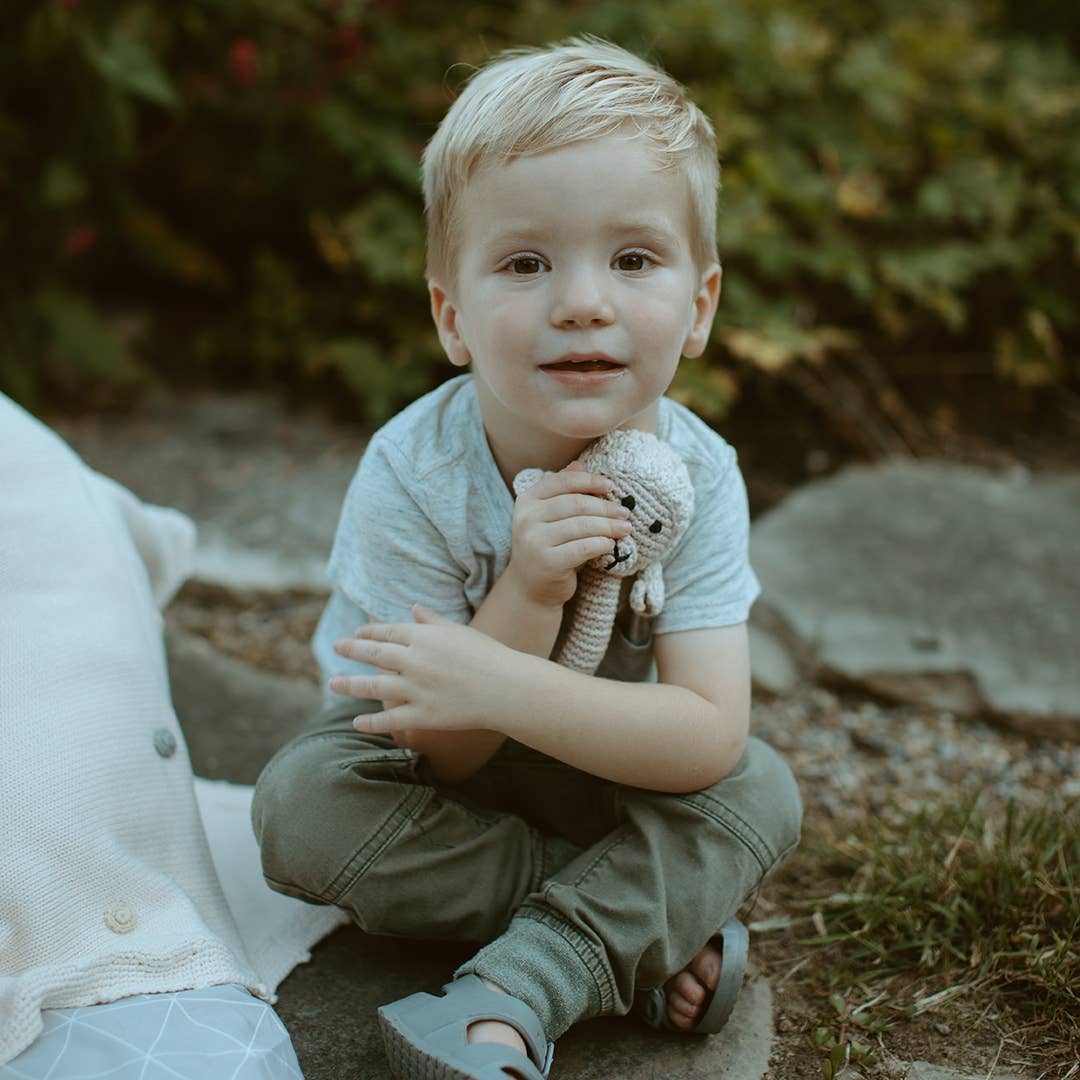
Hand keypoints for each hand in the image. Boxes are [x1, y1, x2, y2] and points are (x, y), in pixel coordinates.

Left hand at [330, 605, 516, 733]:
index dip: (369, 632)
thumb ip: (432, 620)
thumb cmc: (488, 655)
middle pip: (374, 654)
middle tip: (336, 647)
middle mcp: (415, 661)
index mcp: (424, 637)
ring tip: (333, 683)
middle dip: (352, 650)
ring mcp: (417, 689)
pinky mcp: (423, 715)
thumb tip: (413, 609)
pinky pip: (390, 720)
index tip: (357, 633)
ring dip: (350, 684)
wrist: (507, 688)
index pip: (387, 632)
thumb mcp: (459, 631)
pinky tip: (356, 723)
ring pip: (374, 687)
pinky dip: (371, 723)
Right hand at [507, 462, 630, 607]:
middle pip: (575, 504)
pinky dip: (600, 544)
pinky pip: (582, 548)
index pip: (562, 482)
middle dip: (605, 507)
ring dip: (608, 526)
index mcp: (527, 501)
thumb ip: (562, 491)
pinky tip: (610, 544)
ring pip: (581, 526)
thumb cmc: (548, 546)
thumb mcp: (550, 516)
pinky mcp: (547, 563)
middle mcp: (526, 519)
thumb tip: (579, 465)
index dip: (589, 481)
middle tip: (625, 512)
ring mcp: (534, 541)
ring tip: (625, 528)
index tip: (611, 486)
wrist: (531, 587)